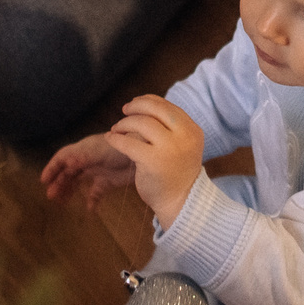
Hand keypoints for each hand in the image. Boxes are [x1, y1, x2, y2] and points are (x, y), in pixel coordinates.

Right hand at [41, 134, 136, 208]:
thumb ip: (82, 157)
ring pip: (79, 181)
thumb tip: (67, 166)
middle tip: (51, 197)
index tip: (43, 181)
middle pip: (68, 171)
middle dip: (59, 183)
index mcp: (83, 150)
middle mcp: (88, 160)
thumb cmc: (120, 148)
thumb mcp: (98, 151)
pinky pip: (96, 192)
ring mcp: (98, 171)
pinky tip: (89, 210)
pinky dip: (92, 200)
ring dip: (70, 191)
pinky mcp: (109, 181)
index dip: (52, 168)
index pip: (62, 158)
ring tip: (62, 203)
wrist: (145, 151)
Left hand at [103, 95, 204, 224]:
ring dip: (124, 123)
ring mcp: (169, 148)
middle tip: (124, 111)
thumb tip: (144, 104)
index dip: (148, 101)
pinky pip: (128, 143)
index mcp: (193, 130)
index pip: (167, 107)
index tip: (135, 104)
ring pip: (140, 123)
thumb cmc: (177, 172)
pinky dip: (116, 138)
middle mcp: (184, 136)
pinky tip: (110, 139)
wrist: (181, 203)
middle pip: (155, 109)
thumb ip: (170, 126)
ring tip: (116, 129)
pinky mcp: (152, 161)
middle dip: (136, 106)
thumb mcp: (182, 145)